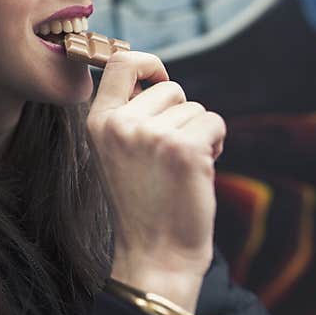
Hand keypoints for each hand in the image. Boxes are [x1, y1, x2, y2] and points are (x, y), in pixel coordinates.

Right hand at [88, 51, 225, 311]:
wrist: (155, 253)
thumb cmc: (143, 202)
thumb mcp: (117, 152)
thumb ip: (129, 114)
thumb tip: (157, 78)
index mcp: (98, 122)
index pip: (120, 62)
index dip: (148, 63)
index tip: (160, 80)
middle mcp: (120, 124)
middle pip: (169, 87)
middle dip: (180, 113)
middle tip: (171, 151)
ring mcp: (151, 135)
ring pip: (195, 108)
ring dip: (198, 133)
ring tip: (181, 168)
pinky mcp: (184, 149)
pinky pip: (214, 122)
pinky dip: (216, 144)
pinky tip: (198, 172)